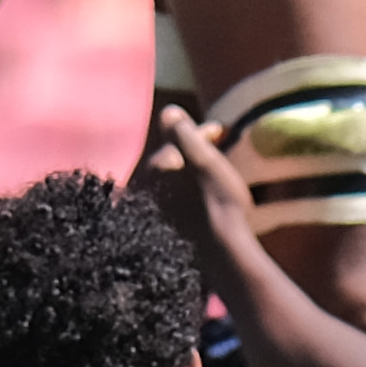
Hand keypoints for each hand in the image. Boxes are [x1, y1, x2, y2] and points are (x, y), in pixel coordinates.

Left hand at [156, 105, 258, 251]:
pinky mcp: (159, 233)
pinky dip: (187, 194)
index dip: (198, 132)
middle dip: (193, 152)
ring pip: (172, 182)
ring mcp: (150, 215)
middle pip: (171, 161)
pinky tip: (203, 201)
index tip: (221, 132)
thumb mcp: (204, 159)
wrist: (222, 256)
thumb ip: (182, 132)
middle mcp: (143, 192)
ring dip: (191, 173)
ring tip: (214, 174)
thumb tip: (167, 110)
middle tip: (219, 149)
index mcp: (151, 170)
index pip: (174, 141)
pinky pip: (173, 203)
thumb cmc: (217, 203)